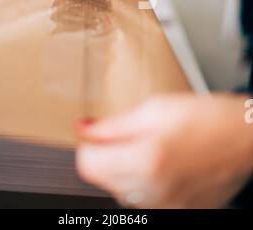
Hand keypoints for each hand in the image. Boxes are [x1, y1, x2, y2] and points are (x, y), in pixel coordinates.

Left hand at [76, 94, 252, 208]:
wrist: (244, 138)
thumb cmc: (207, 118)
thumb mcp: (155, 109)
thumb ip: (114, 124)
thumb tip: (84, 129)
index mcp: (146, 160)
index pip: (87, 164)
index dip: (90, 144)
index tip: (98, 133)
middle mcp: (153, 192)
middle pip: (103, 178)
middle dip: (110, 154)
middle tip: (136, 134)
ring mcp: (165, 207)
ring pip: (121, 190)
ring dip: (127, 169)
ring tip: (155, 147)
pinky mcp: (176, 212)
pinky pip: (144, 200)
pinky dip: (146, 182)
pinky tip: (165, 163)